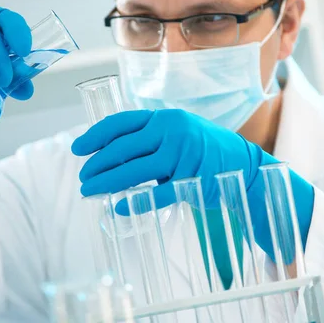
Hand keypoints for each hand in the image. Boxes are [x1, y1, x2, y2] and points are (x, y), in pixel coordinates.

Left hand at [72, 109, 314, 256]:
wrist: (245, 166)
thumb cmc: (205, 149)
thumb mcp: (178, 132)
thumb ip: (150, 137)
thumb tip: (110, 152)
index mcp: (165, 117)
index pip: (121, 123)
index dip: (95, 135)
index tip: (78, 149)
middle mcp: (172, 132)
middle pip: (122, 148)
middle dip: (96, 164)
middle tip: (82, 177)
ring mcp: (182, 156)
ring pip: (134, 170)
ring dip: (107, 182)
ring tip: (90, 191)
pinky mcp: (191, 180)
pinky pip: (156, 193)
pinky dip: (135, 201)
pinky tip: (118, 206)